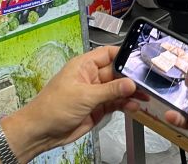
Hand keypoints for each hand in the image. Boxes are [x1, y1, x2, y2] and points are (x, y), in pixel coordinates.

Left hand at [9, 46, 140, 154]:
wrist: (41, 132)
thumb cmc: (53, 107)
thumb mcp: (84, 95)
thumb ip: (110, 90)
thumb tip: (130, 83)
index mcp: (84, 66)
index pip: (108, 54)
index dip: (124, 55)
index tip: (139, 60)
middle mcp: (91, 77)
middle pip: (117, 72)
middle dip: (131, 77)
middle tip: (146, 82)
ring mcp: (95, 93)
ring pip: (118, 89)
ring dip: (131, 93)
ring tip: (144, 96)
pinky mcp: (98, 108)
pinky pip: (116, 103)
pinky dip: (125, 104)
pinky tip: (134, 106)